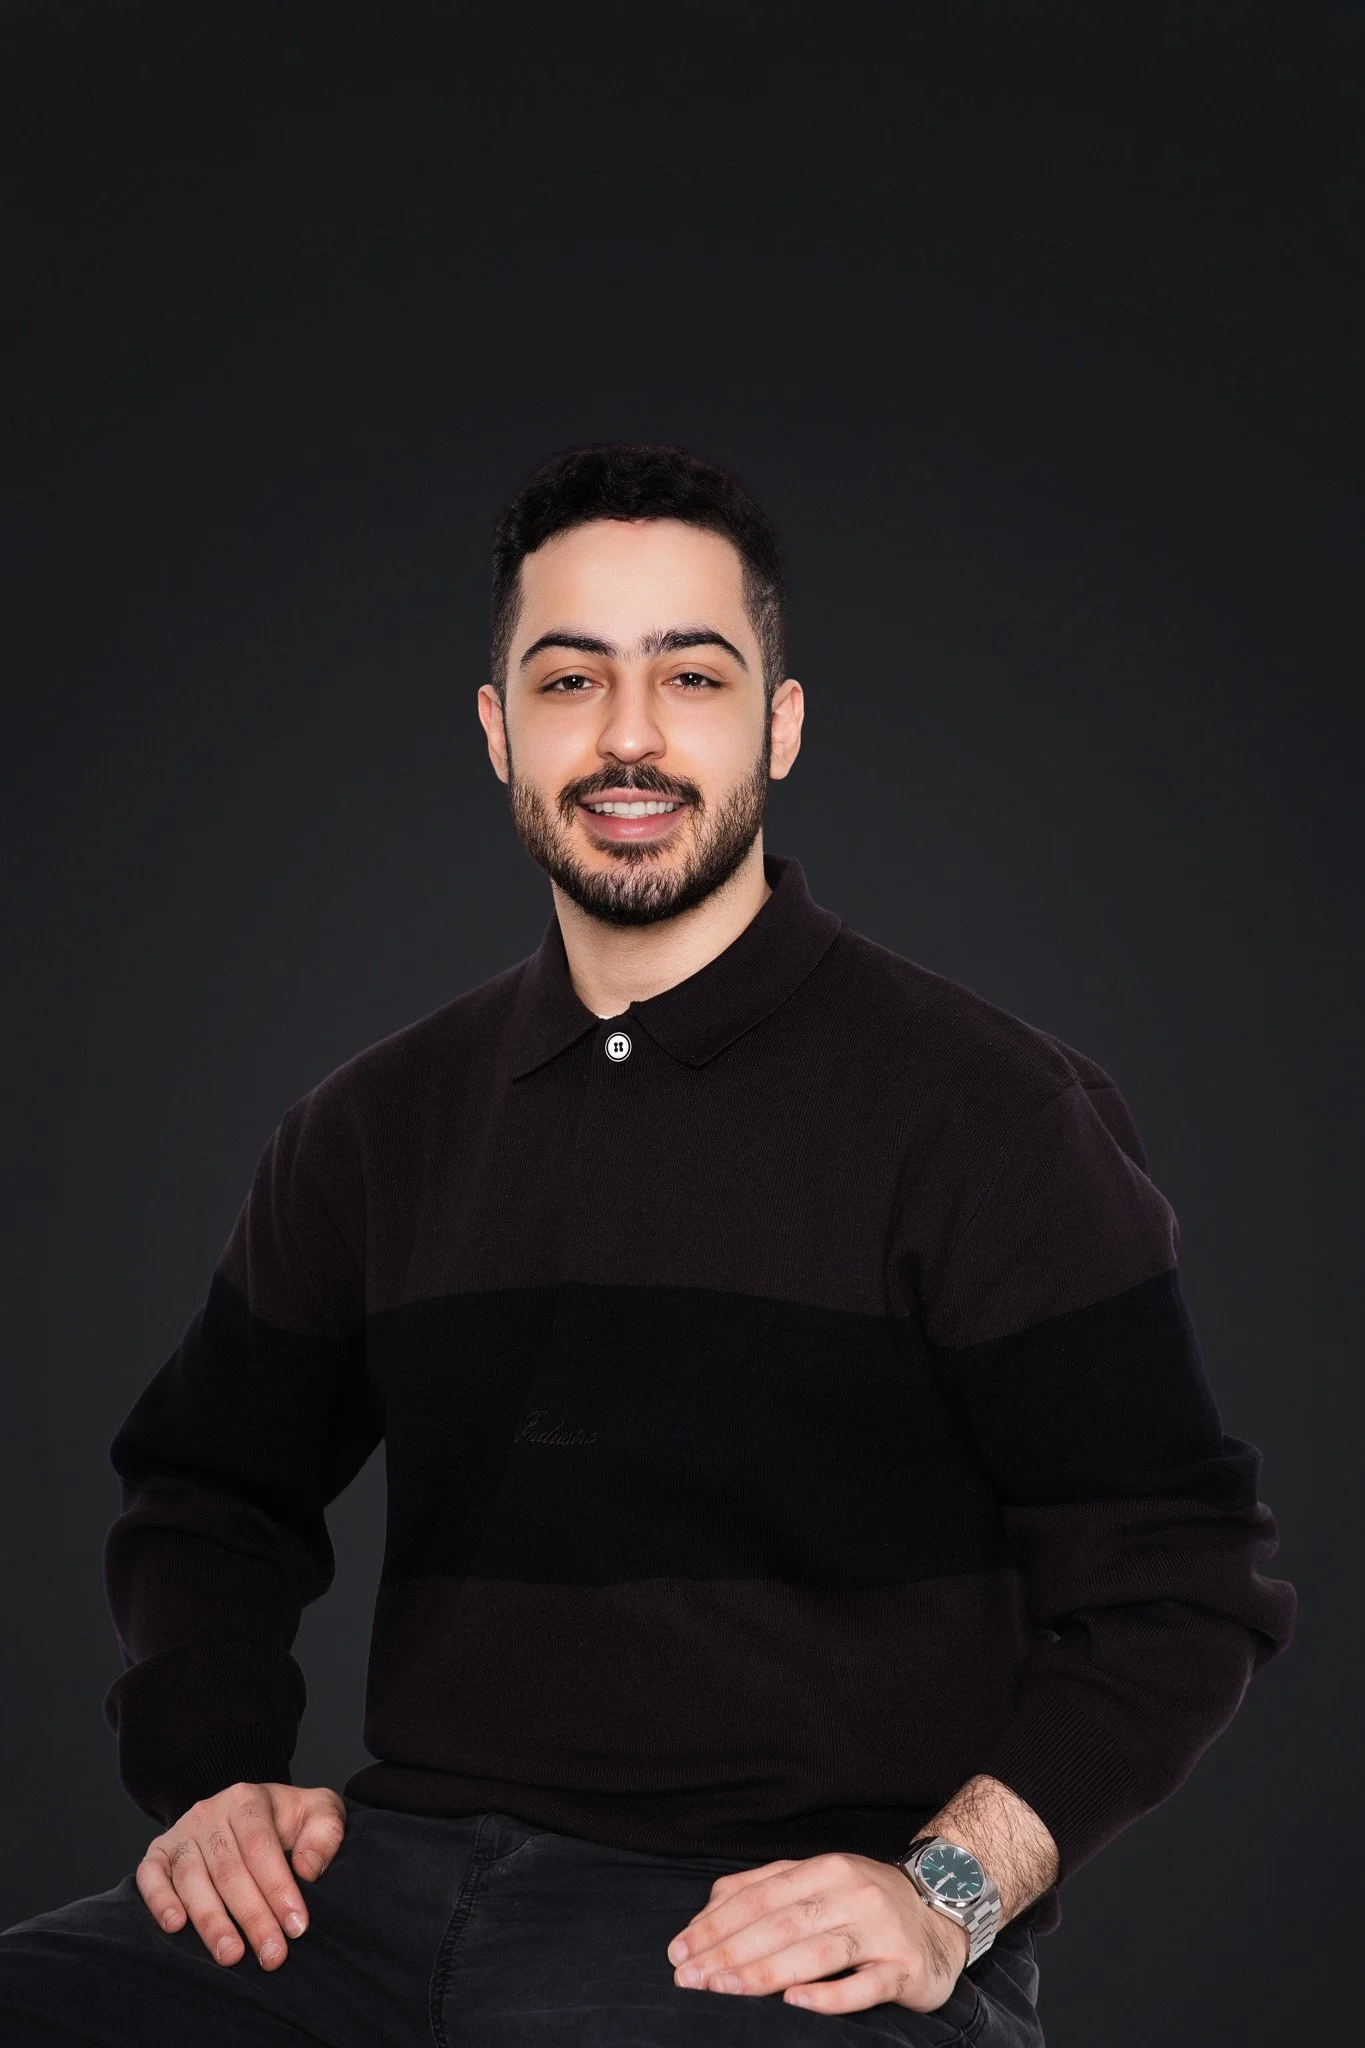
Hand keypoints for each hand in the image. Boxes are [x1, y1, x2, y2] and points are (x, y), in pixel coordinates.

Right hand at [135, 1780, 346, 1970]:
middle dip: (252, 1917)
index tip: (296, 1926)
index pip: (260, 1846)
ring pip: (192, 1879)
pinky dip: (159, 1900)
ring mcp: (181, 1833)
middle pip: (229, 1869)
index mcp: (248, 1799)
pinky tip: (175, 1925)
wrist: (248, 1813)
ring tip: (232, 1956)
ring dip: (211, 1921)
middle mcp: (209, 1813)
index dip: (278, 1887)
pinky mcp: (158, 1854)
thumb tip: (308, 1869)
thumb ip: (325, 1832)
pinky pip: (150, 1876)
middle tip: (272, 1955)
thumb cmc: (287, 1822)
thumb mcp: (318, 1813)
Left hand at [666, 1851, 972, 2015]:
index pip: (760, 1896)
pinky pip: (865, 1986)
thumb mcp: (817, 1881)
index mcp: (825, 1869)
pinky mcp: (905, 1968)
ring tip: (724, 1989)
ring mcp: (881, 1931)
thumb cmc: (864, 1902)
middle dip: (729, 1951)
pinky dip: (829, 1995)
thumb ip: (763, 1889)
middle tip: (689, 1977)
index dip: (716, 1924)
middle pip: (782, 1923)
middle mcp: (853, 1893)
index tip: (680, 1950)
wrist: (943, 1913)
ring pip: (817, 1952)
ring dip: (765, 1973)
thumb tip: (706, 1911)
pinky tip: (795, 2003)